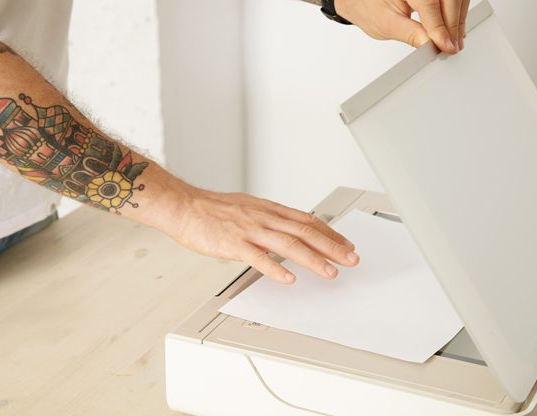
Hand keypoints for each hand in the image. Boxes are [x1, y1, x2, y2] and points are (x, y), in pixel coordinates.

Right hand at [165, 184, 358, 283]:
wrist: (185, 207)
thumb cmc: (212, 210)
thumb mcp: (248, 208)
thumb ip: (269, 220)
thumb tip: (287, 230)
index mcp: (269, 210)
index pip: (307, 221)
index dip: (330, 234)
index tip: (346, 245)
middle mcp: (264, 218)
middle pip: (305, 232)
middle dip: (332, 247)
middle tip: (351, 259)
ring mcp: (250, 230)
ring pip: (288, 245)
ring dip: (312, 260)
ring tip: (329, 272)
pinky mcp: (234, 243)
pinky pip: (258, 258)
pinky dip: (276, 270)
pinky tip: (289, 280)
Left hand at [335, 0, 469, 53]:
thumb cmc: (367, 6)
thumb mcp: (386, 24)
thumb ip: (411, 34)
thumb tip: (431, 44)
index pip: (430, 4)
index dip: (441, 27)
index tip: (447, 45)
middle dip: (453, 24)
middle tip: (453, 46)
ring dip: (458, 19)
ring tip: (455, 41)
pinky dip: (456, 11)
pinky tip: (455, 27)